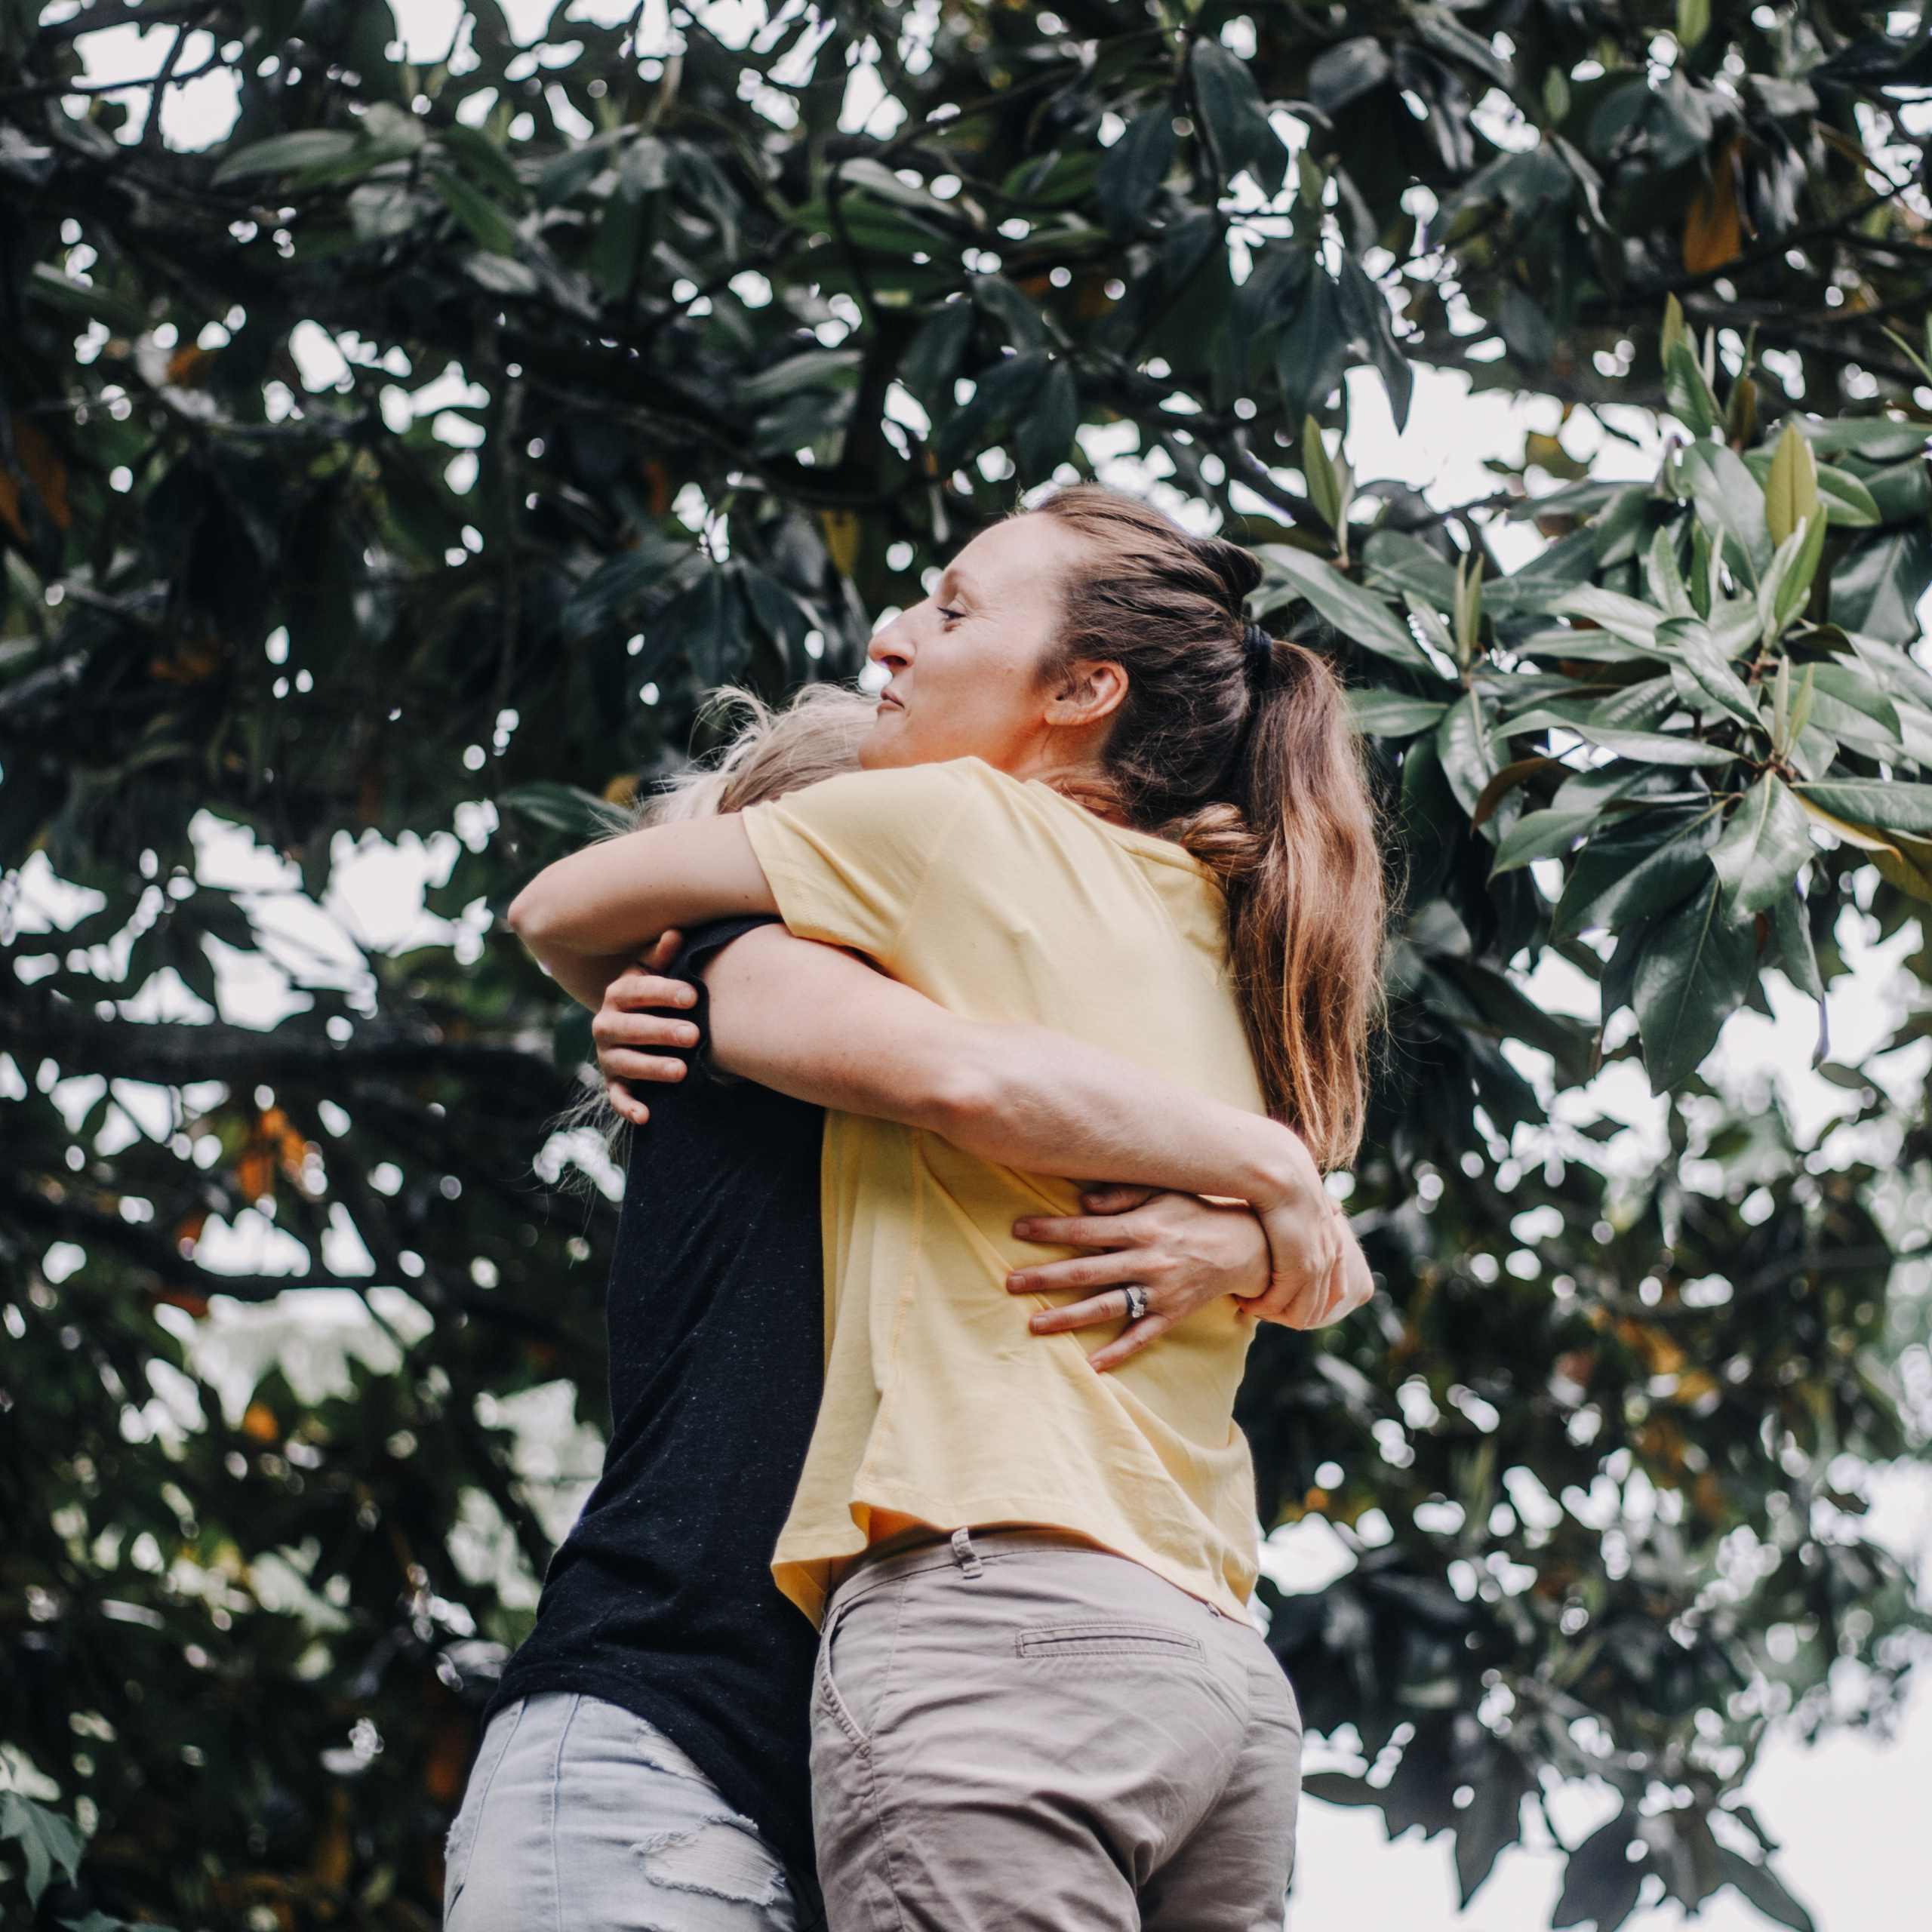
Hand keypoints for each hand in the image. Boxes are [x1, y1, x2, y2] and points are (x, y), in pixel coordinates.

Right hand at [590, 932, 692, 1126]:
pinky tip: (646, 1116)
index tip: (693, 996)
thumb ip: (663, 957)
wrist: (638, 1027)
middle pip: (632, 1028)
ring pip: (626, 1062)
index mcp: (618, 993)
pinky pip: (617, 1097)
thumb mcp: (656, 974)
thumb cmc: (654, 996)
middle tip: (694, 1035)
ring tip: (682, 1070)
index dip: (663, 992)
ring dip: (652, 1067)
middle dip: (662, 1031)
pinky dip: (628, 1107)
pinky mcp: (614, 1082)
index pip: (636, 990)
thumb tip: (674, 933)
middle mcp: (606, 1024)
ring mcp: (608, 1055)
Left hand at [1006, 1187, 1271, 1372]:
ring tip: (1034, 1324)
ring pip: (1106, 1306)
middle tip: (1010, 1283)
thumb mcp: (1163, 1192)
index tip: (1016, 1230)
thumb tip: (1084, 1203)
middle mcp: (1146, 1260)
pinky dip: (1117, 1352)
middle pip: (1086, 1270)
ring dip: (1068, 1317)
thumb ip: (1123, 1195)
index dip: (1050, 1230)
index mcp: (1141, 1227)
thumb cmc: (1195, 1212)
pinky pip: (1141, 1337)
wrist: (1245, 1247)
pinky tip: (1090, 1364)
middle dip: (1045, 1277)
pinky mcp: (1172, 1315)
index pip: (1085, 1228)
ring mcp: (1159, 1292)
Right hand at [1246, 1188, 1372, 1328]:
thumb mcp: (1311, 1200)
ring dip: (1273, 1313)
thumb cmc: (1285, 1181)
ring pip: (1299, 1313)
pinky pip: (1278, 1303)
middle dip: (1288, 1313)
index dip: (1309, 1301)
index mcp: (1334, 1244)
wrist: (1282, 1174)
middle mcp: (1329, 1260)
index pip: (1335, 1291)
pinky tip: (1244, 1300)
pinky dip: (1261, 1307)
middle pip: (1316, 1308)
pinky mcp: (1297, 1270)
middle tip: (1261, 1306)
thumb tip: (1333, 1206)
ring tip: (1250, 1306)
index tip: (1281, 1298)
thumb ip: (1318, 1209)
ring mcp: (1316, 1268)